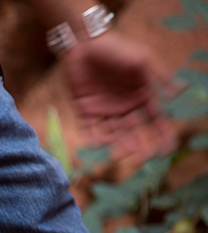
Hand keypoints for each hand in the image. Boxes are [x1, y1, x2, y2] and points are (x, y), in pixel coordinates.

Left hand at [61, 32, 176, 163]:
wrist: (84, 43)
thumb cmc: (116, 49)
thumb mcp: (142, 60)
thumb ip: (159, 77)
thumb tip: (179, 92)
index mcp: (141, 96)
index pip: (155, 121)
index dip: (162, 136)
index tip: (165, 150)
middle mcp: (124, 107)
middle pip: (134, 132)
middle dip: (138, 146)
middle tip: (139, 158)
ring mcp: (104, 110)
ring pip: (113, 134)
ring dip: (118, 144)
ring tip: (119, 152)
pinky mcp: (84, 110)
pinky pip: (89, 128)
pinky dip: (93, 137)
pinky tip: (100, 143)